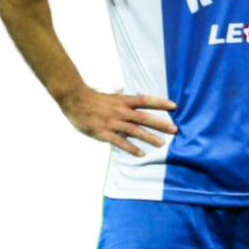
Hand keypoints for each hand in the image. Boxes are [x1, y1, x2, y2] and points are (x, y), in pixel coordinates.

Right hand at [63, 87, 177, 156]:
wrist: (74, 99)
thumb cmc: (92, 96)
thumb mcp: (111, 94)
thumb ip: (124, 97)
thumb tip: (135, 95)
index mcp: (123, 100)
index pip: (145, 100)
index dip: (160, 102)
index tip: (174, 106)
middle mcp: (120, 110)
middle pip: (144, 117)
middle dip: (160, 123)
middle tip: (175, 129)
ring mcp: (112, 122)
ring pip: (134, 130)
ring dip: (149, 137)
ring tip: (163, 144)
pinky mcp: (103, 133)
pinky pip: (120, 142)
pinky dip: (131, 148)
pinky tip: (142, 154)